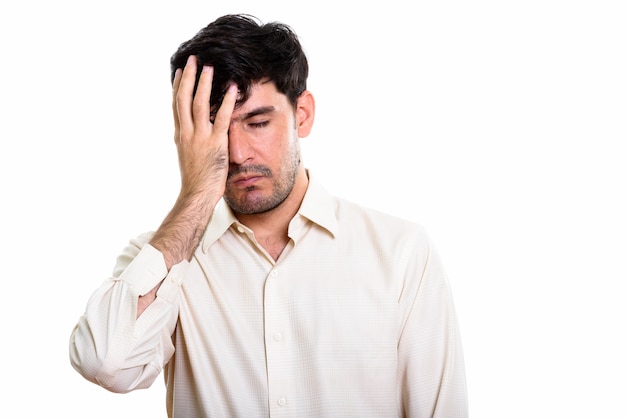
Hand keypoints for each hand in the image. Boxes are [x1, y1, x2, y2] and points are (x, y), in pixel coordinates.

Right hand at [172, 55, 237, 204]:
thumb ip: (191, 143)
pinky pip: (222, 118)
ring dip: (204, 84)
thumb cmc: (196, 182)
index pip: (177, 106)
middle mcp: (187, 133)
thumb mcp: (189, 158)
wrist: (196, 196)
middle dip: (188, 78)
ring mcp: (200, 138)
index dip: (178, 87)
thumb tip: (193, 135)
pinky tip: (232, 89)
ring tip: (209, 67)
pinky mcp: (215, 144)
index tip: (179, 72)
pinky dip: (227, 102)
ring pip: (199, 104)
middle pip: (184, 99)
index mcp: (181, 136)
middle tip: (192, 60)